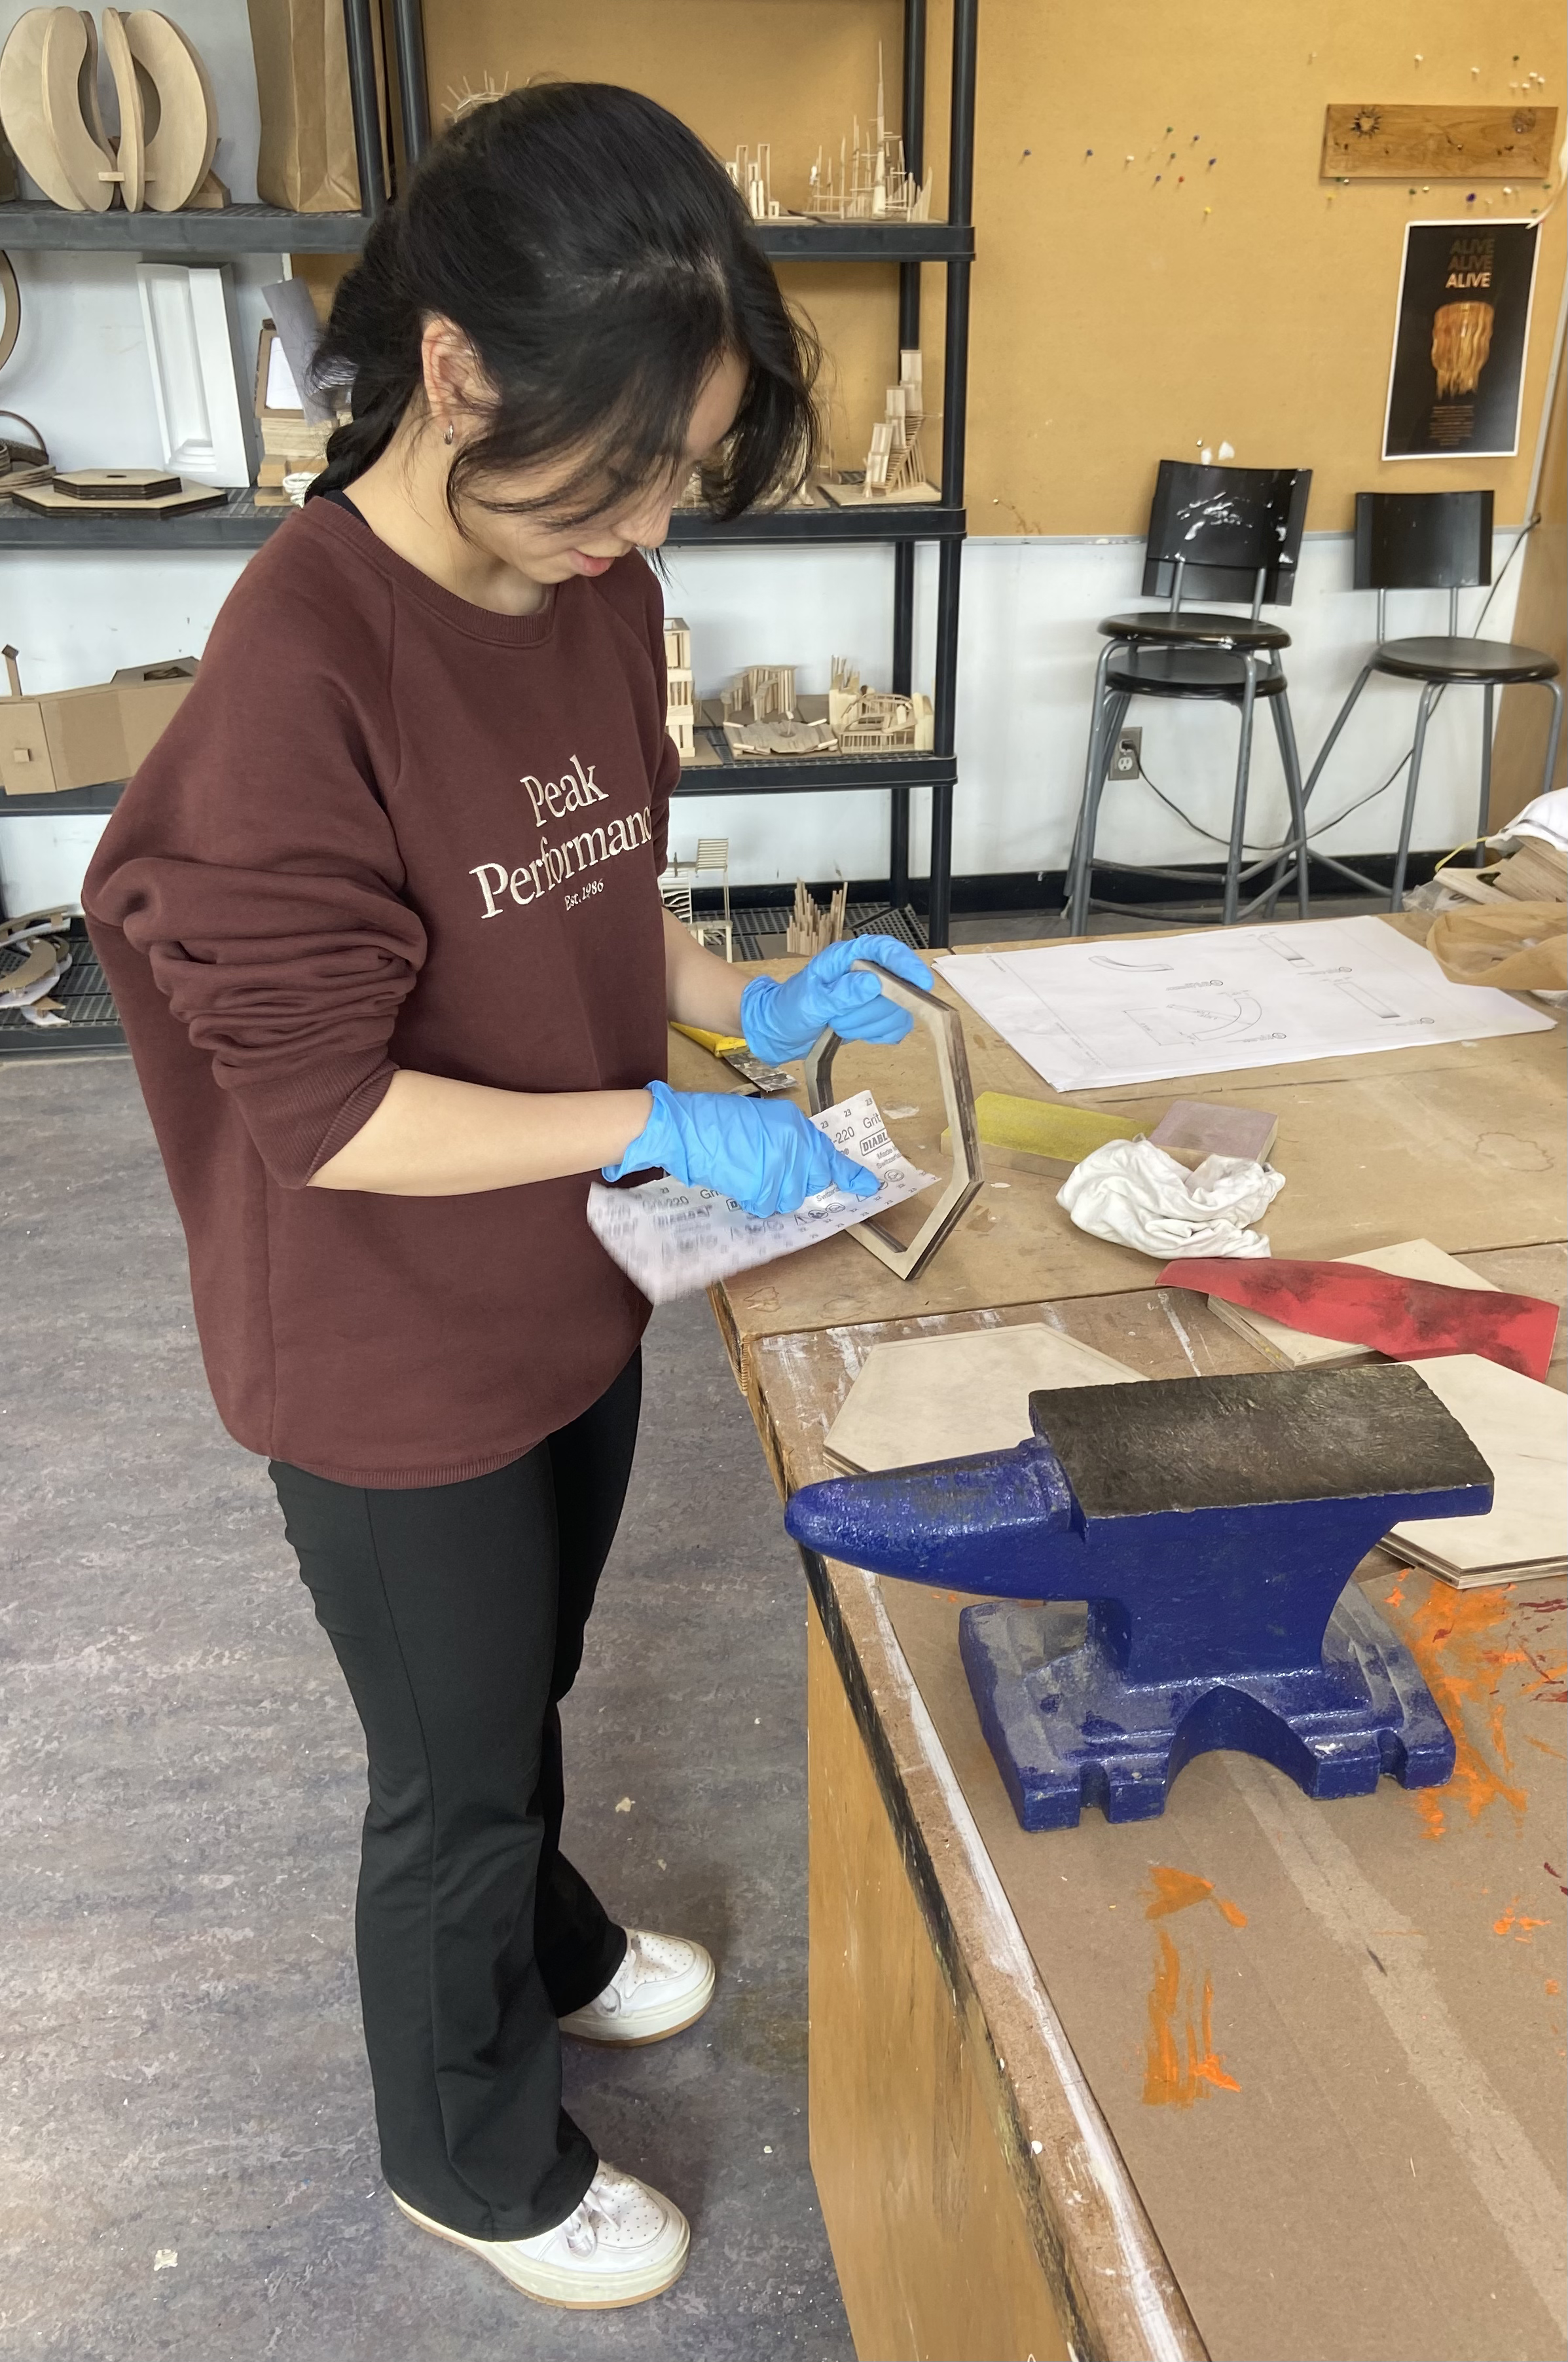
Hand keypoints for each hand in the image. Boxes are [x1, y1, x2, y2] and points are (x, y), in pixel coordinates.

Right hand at [603, 1082, 880, 1217]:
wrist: (688, 1129)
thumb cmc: (716, 1122)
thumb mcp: (762, 1121)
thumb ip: (788, 1141)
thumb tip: (802, 1165)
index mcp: (796, 1126)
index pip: (830, 1155)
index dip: (850, 1175)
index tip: (868, 1187)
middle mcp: (795, 1146)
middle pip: (812, 1182)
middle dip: (796, 1182)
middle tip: (768, 1170)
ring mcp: (780, 1168)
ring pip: (790, 1198)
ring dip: (772, 1192)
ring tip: (749, 1172)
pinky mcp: (763, 1188)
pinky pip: (767, 1206)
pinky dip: (754, 1199)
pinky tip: (740, 1181)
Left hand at [739, 936, 933, 1065]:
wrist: (780, 1031)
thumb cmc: (789, 1008)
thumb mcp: (809, 1001)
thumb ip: (840, 993)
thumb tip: (873, 983)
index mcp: (847, 958)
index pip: (884, 950)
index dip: (906, 964)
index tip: (921, 984)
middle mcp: (865, 972)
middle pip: (897, 988)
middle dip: (870, 1011)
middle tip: (838, 1020)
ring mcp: (874, 996)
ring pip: (898, 1012)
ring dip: (870, 1026)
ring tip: (839, 1026)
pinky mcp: (876, 1018)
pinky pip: (895, 1028)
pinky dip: (878, 1036)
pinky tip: (857, 1034)